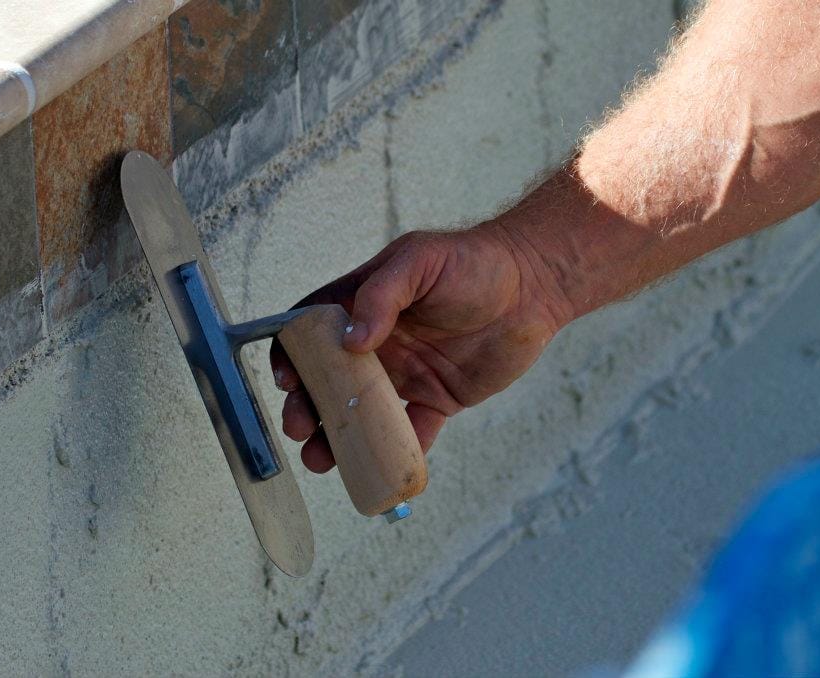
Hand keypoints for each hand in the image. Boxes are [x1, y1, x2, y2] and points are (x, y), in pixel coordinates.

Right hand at [269, 225, 570, 472]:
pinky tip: (382, 469)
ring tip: (322, 459)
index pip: (314, 329)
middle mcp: (379, 343)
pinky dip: (398, 453)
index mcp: (364, 305)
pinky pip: (413, 431)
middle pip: (329, 380)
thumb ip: (382, 295)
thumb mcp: (420, 261)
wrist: (533, 286)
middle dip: (307, 406)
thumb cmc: (473, 261)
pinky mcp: (437, 397)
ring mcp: (406, 373)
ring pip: (362, 413)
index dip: (292, 353)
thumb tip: (352, 342)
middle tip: (300, 428)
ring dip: (339, 437)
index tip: (285, 379)